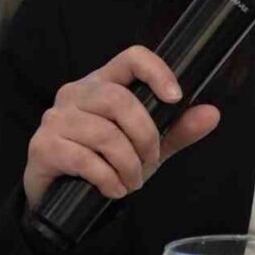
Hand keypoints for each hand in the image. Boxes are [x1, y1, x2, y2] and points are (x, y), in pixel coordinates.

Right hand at [22, 45, 220, 206]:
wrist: (58, 196)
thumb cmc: (101, 161)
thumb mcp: (145, 146)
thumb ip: (176, 129)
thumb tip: (212, 114)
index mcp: (103, 83)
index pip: (131, 58)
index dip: (156, 71)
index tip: (176, 98)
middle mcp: (76, 93)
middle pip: (119, 99)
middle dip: (145, 136)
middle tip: (151, 162)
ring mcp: (55, 118)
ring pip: (104, 134)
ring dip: (127, 165)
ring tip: (132, 182)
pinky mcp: (42, 146)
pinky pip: (84, 159)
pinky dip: (107, 179)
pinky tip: (113, 189)